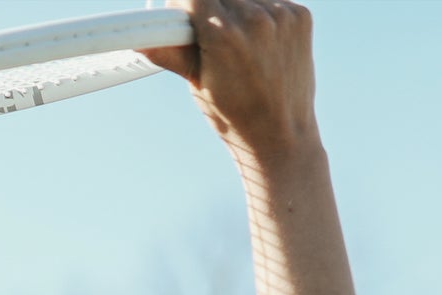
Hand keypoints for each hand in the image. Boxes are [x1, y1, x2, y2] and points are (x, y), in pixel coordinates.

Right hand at [143, 0, 318, 161]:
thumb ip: (170, 52)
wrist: (281, 134)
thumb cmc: (234, 116)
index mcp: (223, 35)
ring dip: (233, 8)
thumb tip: (140, 40)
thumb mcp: (196, 83)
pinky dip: (259, 12)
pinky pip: (270, 0)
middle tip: (206, 35)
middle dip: (206, 7)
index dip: (181, 5)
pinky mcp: (300, 16)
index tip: (178, 16)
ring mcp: (282, 15)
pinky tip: (257, 40)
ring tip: (235, 41)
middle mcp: (255, 19)